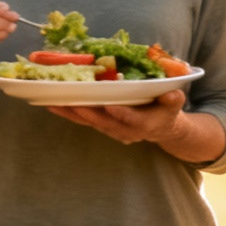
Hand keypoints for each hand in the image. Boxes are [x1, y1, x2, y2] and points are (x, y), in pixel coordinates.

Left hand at [47, 90, 187, 144]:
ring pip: (89, 122)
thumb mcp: (173, 105)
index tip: (110, 106)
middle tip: (71, 102)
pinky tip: (52, 104)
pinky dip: (68, 113)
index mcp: (144, 124)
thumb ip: (173, 100)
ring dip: (71, 113)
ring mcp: (111, 130)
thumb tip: (173, 94)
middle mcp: (124, 131)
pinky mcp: (101, 126)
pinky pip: (83, 120)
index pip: (131, 120)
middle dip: (86, 113)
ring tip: (53, 103)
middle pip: (103, 122)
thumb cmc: (166, 112)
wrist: (160, 129)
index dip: (121, 114)